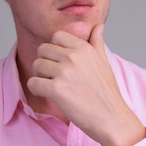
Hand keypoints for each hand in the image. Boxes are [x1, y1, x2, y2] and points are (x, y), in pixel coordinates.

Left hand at [27, 25, 145, 145]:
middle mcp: (73, 57)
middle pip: (43, 50)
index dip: (55, 50)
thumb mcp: (104, 63)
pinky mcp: (56, 90)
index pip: (56, 36)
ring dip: (41, 77)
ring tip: (54, 88)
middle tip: (55, 78)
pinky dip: (37, 90)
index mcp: (84, 48)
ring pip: (36, 66)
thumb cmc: (107, 94)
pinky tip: (50, 96)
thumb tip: (98, 26)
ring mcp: (64, 72)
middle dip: (45, 63)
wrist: (112, 119)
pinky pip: (33, 83)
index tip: (61, 64)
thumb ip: (97, 43)